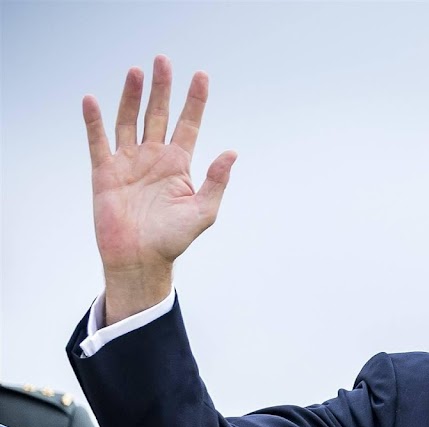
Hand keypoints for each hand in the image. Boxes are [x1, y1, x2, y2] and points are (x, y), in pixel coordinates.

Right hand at [83, 55, 236, 324]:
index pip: (189, 124)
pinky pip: (98, 140)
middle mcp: (154, 157)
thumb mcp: (203, 211)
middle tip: (164, 60)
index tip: (202, 76)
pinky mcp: (105, 172)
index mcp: (179, 164)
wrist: (141, 259)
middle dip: (162, 88)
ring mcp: (129, 162)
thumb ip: (216, 182)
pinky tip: (92, 100)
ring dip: (132, 96)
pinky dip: (94, 121)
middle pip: (158, 114)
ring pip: (129, 120)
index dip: (195, 101)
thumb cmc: (174, 239)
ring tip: (137, 72)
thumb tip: (232, 153)